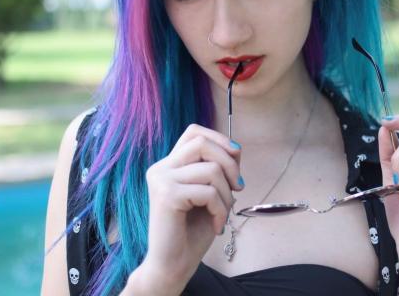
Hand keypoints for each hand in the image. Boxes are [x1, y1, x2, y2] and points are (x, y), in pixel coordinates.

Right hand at [139, 124, 243, 289]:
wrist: (173, 265)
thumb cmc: (192, 231)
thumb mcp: (210, 193)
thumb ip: (216, 169)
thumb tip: (235, 149)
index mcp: (168, 165)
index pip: (194, 132)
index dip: (219, 139)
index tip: (236, 158)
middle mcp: (160, 168)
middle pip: (203, 144)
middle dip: (230, 165)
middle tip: (238, 189)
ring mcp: (161, 180)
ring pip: (211, 169)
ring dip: (227, 194)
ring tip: (223, 213)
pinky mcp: (166, 195)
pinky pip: (208, 192)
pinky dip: (221, 209)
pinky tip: (217, 225)